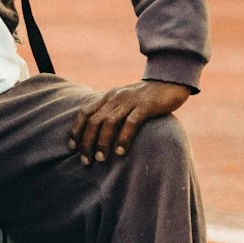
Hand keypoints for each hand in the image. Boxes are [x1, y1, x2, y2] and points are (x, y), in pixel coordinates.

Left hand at [68, 80, 190, 164]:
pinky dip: (123, 138)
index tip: (73, 147)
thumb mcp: (124, 102)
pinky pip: (131, 123)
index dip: (76, 130)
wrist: (170, 82)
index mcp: (108, 97)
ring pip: (109, 122)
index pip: (85, 113)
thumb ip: (112, 112)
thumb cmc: (146, 98)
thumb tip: (98, 135)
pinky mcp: (146, 106)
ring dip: (103, 142)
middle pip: (94, 121)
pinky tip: (120, 152)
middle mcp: (115, 97)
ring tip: (101, 159)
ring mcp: (130, 101)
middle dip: (87, 142)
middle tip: (86, 161)